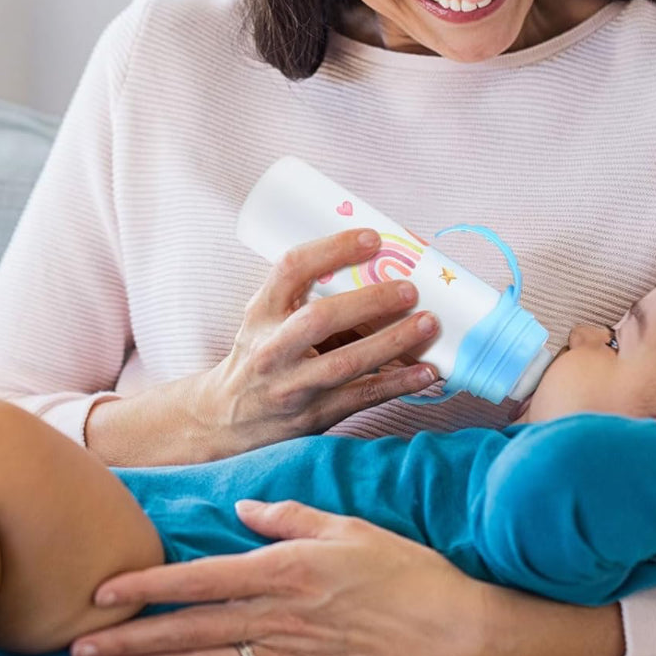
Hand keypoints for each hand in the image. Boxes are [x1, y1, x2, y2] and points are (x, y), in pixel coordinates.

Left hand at [69, 499, 488, 655]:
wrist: (450, 633)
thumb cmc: (405, 571)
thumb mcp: (349, 528)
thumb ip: (290, 517)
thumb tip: (245, 511)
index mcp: (286, 570)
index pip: (200, 578)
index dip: (148, 585)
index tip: (104, 590)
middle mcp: (280, 617)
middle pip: (190, 631)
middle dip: (132, 640)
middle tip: (83, 647)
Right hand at [87, 228, 440, 464]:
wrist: (226, 419)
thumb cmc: (261, 354)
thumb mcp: (268, 318)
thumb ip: (310, 297)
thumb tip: (382, 269)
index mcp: (261, 312)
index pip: (291, 269)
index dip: (332, 249)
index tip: (372, 237)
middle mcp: (272, 348)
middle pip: (319, 319)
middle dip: (369, 302)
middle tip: (409, 289)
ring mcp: (292, 386)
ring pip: (346, 363)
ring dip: (392, 342)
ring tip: (428, 324)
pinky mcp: (314, 415)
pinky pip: (362, 397)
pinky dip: (399, 384)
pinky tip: (428, 371)